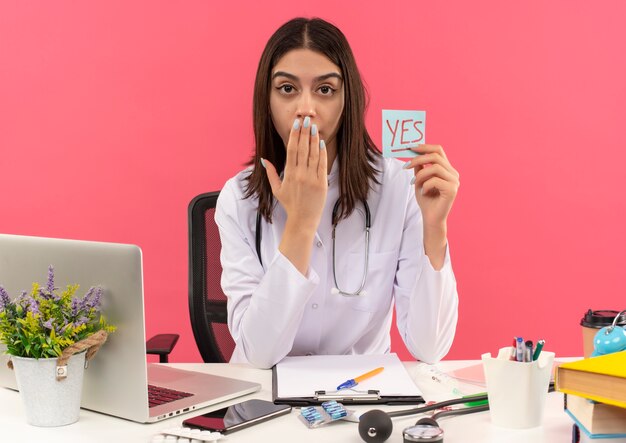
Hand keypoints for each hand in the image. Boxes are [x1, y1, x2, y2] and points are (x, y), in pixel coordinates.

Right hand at [262, 116, 327, 233]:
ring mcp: (311, 178)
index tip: (296, 124)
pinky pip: (322, 164)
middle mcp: (300, 174)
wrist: (302, 220)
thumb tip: (264, 159)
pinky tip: (321, 142)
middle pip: (302, 149)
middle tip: (306, 119)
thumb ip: (271, 173)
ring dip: (313, 139)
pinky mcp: (321, 183)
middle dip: (304, 132)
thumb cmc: (290, 204)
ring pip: (313, 154)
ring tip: (314, 127)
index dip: (294, 136)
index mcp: (288, 174)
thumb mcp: (276, 189)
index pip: (291, 150)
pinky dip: (322, 152)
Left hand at [405, 144, 459, 228]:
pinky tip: (423, 193)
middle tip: (405, 166)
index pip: (438, 151)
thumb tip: (414, 154)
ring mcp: (454, 181)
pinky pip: (435, 180)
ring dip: (420, 175)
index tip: (410, 147)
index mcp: (447, 169)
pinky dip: (425, 186)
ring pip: (434, 167)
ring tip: (415, 184)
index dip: (424, 146)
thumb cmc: (426, 201)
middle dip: (418, 159)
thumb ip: (420, 168)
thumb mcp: (420, 181)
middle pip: (435, 156)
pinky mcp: (452, 189)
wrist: (431, 219)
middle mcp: (453, 173)